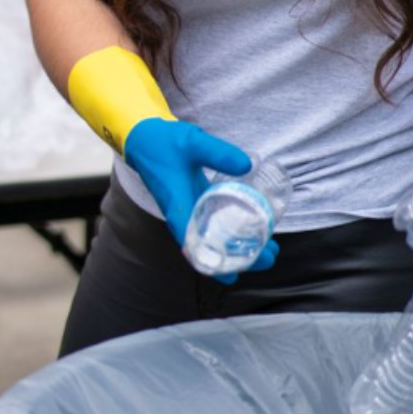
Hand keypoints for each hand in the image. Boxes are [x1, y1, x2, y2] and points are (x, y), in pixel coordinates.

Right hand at [122, 118, 278, 282]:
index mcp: (177, 207)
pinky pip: (214, 226)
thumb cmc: (163, 142)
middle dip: (239, 259)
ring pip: (214, 239)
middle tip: (270, 257)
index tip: (233, 276)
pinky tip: (254, 228)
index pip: (193, 244)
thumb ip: (218, 153)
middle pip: (209, 249)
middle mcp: (182, 215)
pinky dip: (233, 232)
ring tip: (270, 249)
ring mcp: (188, 210)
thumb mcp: (192, 143)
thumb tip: (247, 165)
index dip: (213, 263)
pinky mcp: (194, 203)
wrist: (142, 137)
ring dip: (239, 248)